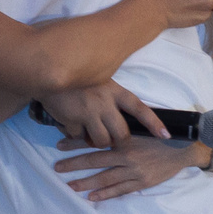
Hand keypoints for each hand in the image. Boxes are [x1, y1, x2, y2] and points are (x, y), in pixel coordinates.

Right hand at [39, 81, 166, 148]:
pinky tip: (71, 127)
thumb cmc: (76, 77)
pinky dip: (76, 137)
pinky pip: (79, 138)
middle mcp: (104, 101)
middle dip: (120, 142)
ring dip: (98, 142)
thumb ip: (110, 95)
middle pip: (121, 133)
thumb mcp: (98, 78)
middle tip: (115, 142)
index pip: (139, 108)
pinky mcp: (71, 119)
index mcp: (114, 90)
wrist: (47, 71)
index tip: (166, 135)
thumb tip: (119, 116)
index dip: (153, 123)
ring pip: (101, 141)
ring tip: (91, 135)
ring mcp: (88, 112)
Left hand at [53, 134, 207, 201]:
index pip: (95, 141)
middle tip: (57, 167)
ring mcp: (134, 171)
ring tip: (70, 186)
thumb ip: (122, 125)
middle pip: (94, 161)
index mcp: (125, 138)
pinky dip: (105, 194)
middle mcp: (127, 155)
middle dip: (74, 164)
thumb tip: (100, 122)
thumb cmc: (162, 132)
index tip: (60, 145)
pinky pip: (120, 190)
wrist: (185, 147)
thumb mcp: (141, 123)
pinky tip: (92, 197)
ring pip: (104, 178)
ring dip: (85, 183)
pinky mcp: (142, 182)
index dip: (76, 143)